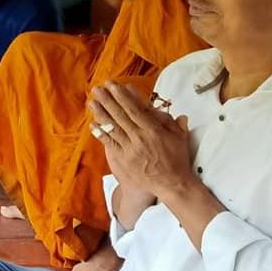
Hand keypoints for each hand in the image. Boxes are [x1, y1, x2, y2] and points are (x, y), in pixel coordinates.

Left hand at [89, 82, 193, 199]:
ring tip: (92, 102)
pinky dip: (101, 133)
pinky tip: (93, 124)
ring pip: (113, 127)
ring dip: (101, 114)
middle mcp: (140, 137)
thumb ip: (173, 122)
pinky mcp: (123, 159)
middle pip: (120, 115)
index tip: (114, 85)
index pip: (134, 109)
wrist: (172, 185)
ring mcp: (130, 149)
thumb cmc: (177, 160)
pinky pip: (109, 143)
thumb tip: (174, 109)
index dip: (123, 96)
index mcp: (153, 129)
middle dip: (108, 100)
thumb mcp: (179, 137)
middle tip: (98, 89)